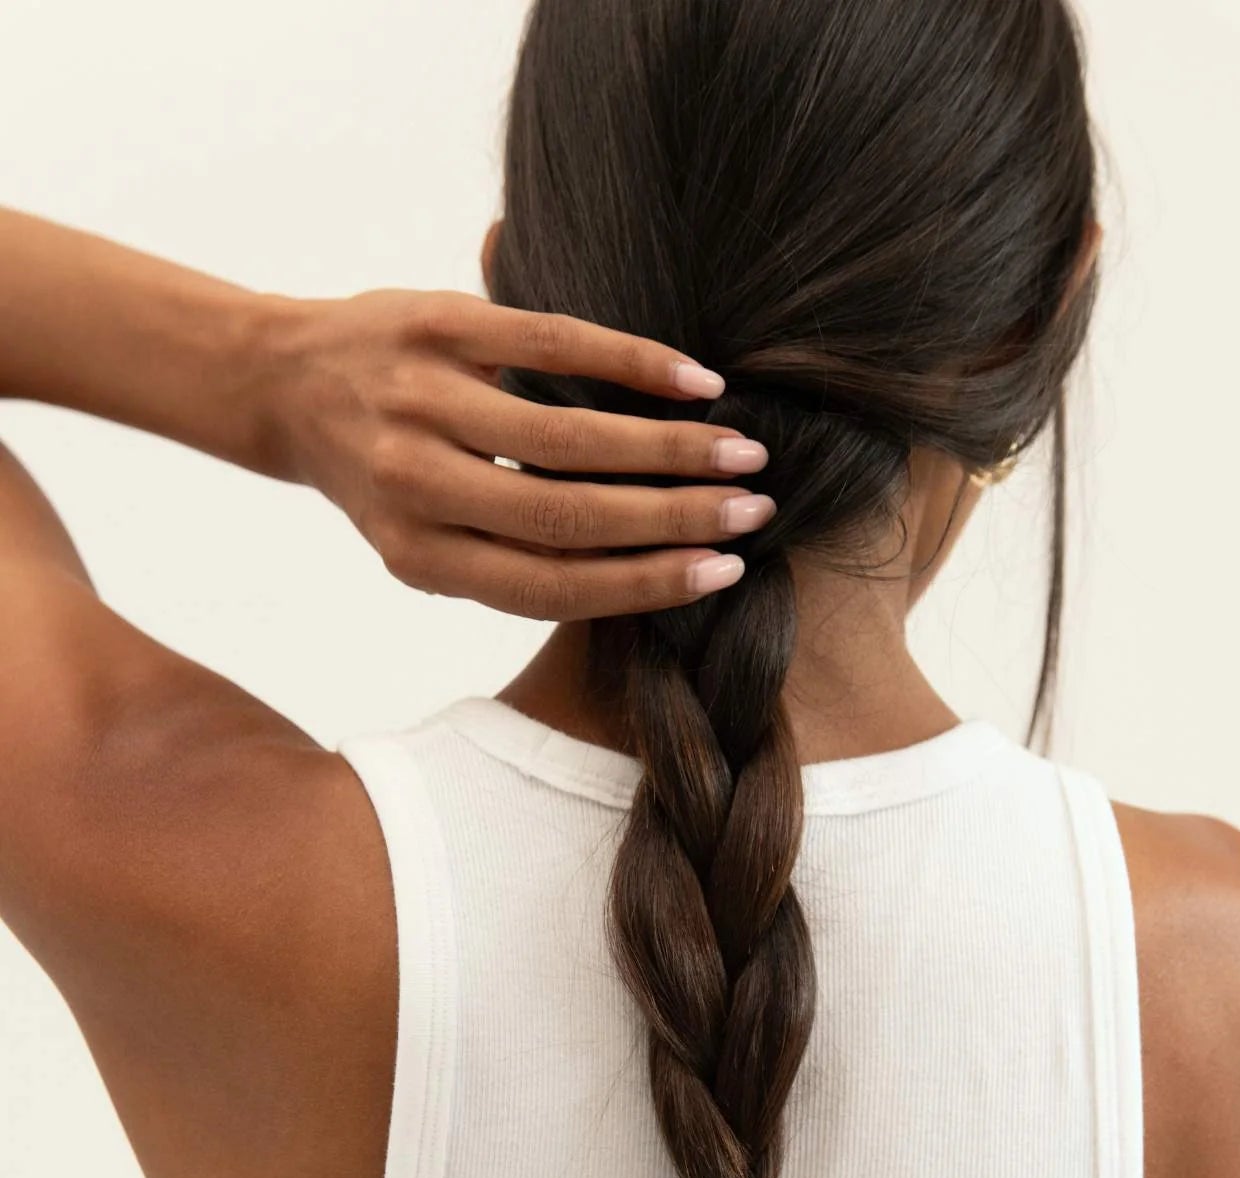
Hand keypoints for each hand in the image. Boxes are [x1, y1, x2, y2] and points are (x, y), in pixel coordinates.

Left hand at [264, 289, 772, 617]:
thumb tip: (646, 577)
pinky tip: (692, 379)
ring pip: (568, 439)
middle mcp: (415, 487)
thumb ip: (510, 560)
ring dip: (670, 448)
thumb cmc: (385, 476)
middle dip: (676, 521)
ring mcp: (423, 403)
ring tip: (738, 452)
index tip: (723, 573)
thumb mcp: (426, 540)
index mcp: (419, 557)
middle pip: (570, 518)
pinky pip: (552, 343)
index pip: (552, 585)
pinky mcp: (437, 326)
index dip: (646, 584)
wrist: (281, 384)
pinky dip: (631, 362)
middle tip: (755, 513)